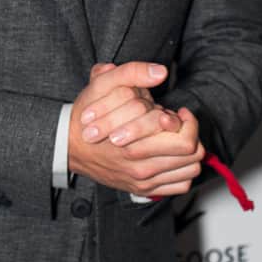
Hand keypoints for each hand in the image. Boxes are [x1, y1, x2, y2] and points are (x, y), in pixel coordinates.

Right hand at [68, 63, 203, 196]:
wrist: (70, 146)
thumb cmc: (88, 116)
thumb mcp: (102, 85)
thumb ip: (131, 73)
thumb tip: (160, 71)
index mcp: (134, 142)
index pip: (184, 139)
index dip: (187, 121)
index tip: (178, 112)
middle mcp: (141, 165)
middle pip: (191, 154)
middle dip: (190, 134)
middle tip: (179, 124)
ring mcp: (143, 180)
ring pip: (189, 169)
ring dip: (187, 151)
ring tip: (175, 138)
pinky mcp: (144, 190)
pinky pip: (180, 185)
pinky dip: (182, 170)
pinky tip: (172, 155)